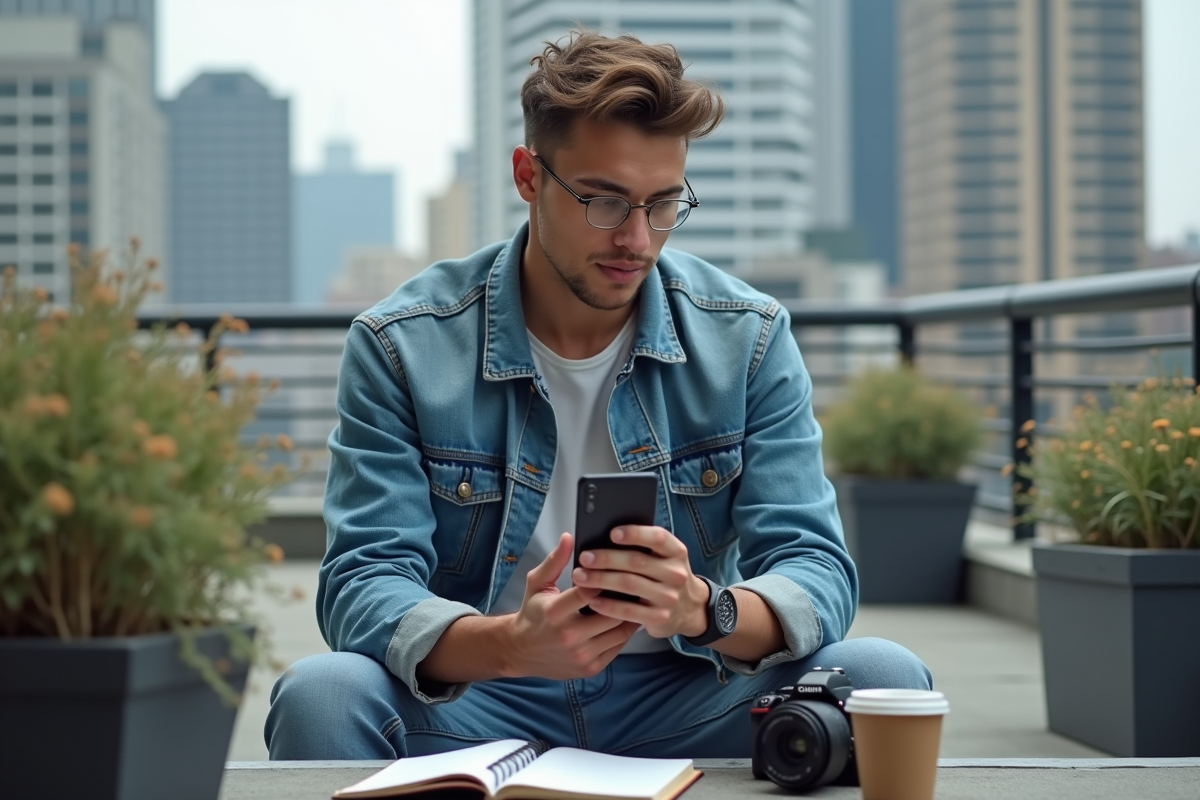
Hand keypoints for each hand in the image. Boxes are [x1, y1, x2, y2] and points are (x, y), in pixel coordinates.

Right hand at [503, 532, 640, 678]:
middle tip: (636, 583)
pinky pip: (618, 646)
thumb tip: (569, 537)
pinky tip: (626, 617)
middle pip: (611, 613)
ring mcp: (581, 655)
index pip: (588, 592)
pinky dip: (624, 631)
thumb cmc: (532, 613)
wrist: (521, 651)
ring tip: (635, 599)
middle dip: (623, 598)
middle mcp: (569, 637)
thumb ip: (555, 561)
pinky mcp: (590, 667)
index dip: (605, 579)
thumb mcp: (537, 583)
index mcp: (554, 613)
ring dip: (629, 614)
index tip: (616, 568)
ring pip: (619, 631)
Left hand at [572, 525, 709, 639]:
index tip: (612, 533)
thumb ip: (645, 547)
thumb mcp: (666, 558)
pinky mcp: (659, 618)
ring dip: (601, 580)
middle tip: (584, 557)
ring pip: (629, 584)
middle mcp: (675, 573)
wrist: (691, 609)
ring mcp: (669, 597)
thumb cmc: (667, 576)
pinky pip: (629, 611)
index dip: (635, 533)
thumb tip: (607, 536)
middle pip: (637, 562)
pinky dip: (608, 605)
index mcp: (676, 552)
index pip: (657, 537)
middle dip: (607, 558)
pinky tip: (592, 600)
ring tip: (580, 577)